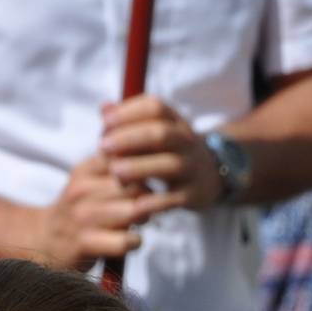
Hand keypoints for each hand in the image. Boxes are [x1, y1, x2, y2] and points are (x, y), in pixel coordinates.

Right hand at [35, 152, 165, 270]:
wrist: (41, 240)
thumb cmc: (77, 209)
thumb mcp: (88, 180)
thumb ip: (114, 166)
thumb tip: (153, 152)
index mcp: (85, 170)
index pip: (127, 158)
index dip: (146, 167)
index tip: (150, 177)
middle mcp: (81, 190)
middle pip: (135, 185)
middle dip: (149, 196)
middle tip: (148, 204)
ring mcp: (82, 217)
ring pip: (134, 210)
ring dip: (145, 218)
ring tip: (141, 221)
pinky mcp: (84, 243)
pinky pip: (125, 240)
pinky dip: (135, 241)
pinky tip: (130, 241)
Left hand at [98, 95, 223, 211]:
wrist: (209, 175)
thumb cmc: (167, 149)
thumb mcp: (153, 130)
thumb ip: (126, 120)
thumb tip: (104, 108)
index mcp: (174, 121)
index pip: (155, 107)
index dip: (128, 113)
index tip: (104, 124)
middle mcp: (186, 141)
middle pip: (162, 134)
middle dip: (130, 138)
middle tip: (103, 147)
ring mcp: (192, 167)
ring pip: (170, 164)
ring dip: (140, 167)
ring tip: (115, 172)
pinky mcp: (194, 194)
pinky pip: (176, 197)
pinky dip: (156, 201)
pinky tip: (135, 203)